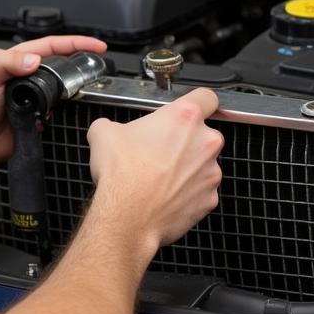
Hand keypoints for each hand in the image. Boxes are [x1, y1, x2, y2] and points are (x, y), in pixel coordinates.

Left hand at [0, 35, 107, 164]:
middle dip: (81, 62)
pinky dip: (63, 113)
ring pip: (63, 89)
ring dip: (73, 90)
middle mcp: (27, 77)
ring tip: (84, 88)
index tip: (96, 45)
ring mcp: (34, 98)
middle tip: (97, 64)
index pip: (52, 46)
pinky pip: (58, 113)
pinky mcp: (37, 118)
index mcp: (16, 61)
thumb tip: (32, 60)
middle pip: (62, 65)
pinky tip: (62, 114)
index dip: (75, 43)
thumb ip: (6, 62)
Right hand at [87, 87, 223, 263]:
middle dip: (184, 141)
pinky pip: (200, 190)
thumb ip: (113, 124)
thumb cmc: (122, 175)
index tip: (190, 109)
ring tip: (158, 176)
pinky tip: (164, 194)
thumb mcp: (102, 134)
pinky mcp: (209, 199)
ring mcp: (211, 172)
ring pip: (202, 164)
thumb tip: (107, 129)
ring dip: (186, 167)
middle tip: (159, 150)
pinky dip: (187, 192)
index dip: (197, 101)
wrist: (127, 216)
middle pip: (202, 134)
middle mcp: (205, 142)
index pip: (206, 97)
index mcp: (184, 118)